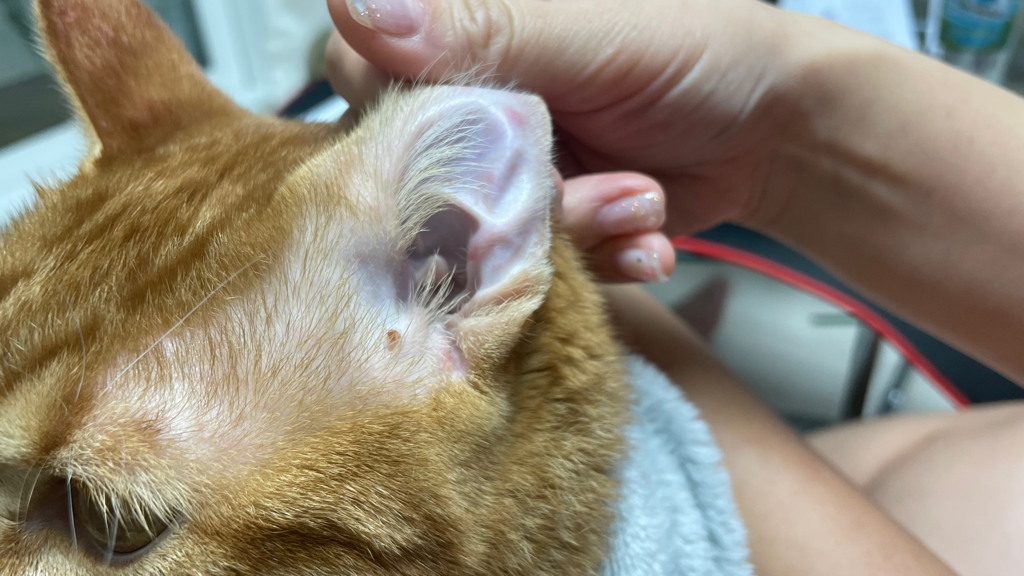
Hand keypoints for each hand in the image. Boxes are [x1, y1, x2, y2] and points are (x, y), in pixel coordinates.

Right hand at [326, 0, 804, 237]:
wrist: (772, 131)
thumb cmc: (697, 53)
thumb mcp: (595, 32)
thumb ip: (482, 25)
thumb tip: (353, 6)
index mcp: (466, 25)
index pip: (366, 70)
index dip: (416, 121)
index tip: (494, 144)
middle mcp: (469, 96)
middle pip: (417, 166)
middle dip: (511, 192)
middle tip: (586, 183)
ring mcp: (501, 165)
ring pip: (476, 230)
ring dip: (565, 232)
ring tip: (638, 202)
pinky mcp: (536, 221)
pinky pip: (527, 264)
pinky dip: (592, 258)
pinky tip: (644, 231)